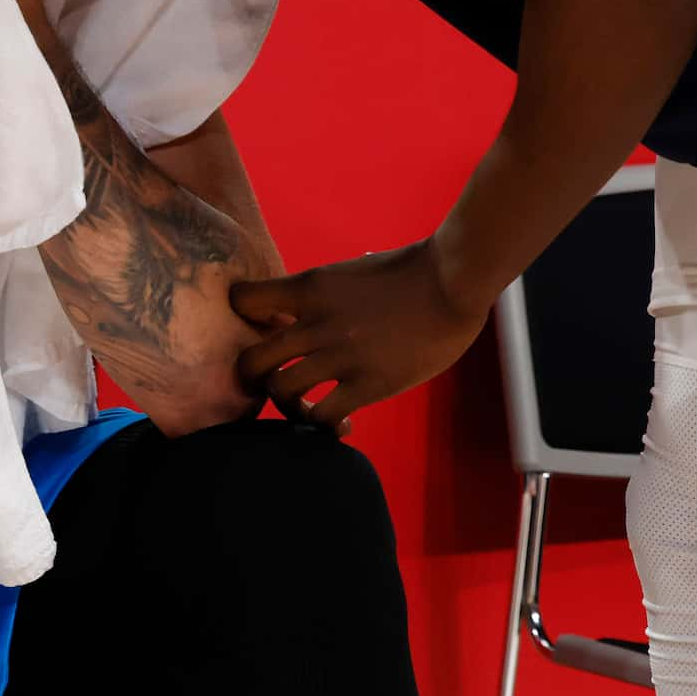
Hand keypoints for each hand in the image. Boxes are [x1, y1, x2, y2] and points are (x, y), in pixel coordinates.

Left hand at [232, 241, 492, 430]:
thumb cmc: (412, 269)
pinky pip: (324, 417)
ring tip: (309, 410)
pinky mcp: (369, 383)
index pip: (243, 301)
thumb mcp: (349, 271)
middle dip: (255, 378)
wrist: (453, 279)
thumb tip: (312, 304)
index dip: (246, 322)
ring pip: (281, 392)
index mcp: (308, 287)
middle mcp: (314, 322)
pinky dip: (325, 426)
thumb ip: (323, 293)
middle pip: (250, 360)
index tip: (267, 333)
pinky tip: (343, 425)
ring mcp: (339, 355)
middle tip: (277, 383)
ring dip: (289, 406)